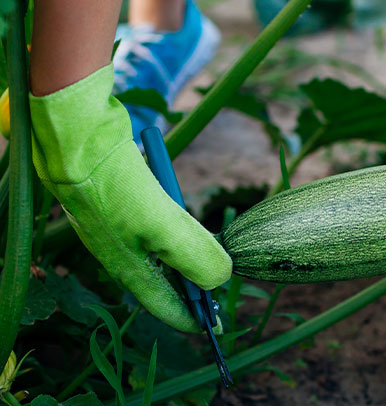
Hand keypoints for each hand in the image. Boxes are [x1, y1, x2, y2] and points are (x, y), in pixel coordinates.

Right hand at [30, 64, 231, 331]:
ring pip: (161, 255)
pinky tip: (185, 219)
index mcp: (131, 271)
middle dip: (194, 287)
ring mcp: (121, 231)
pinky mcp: (122, 207)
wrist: (79, 143)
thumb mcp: (165, 228)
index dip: (194, 318)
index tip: (216, 326)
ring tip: (211, 253)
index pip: (166, 309)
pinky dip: (175, 231)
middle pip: (166, 283)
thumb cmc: (116, 188)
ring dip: (186, 257)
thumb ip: (197, 259)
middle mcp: (124, 256)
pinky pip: (155, 229)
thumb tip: (221, 280)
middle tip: (220, 284)